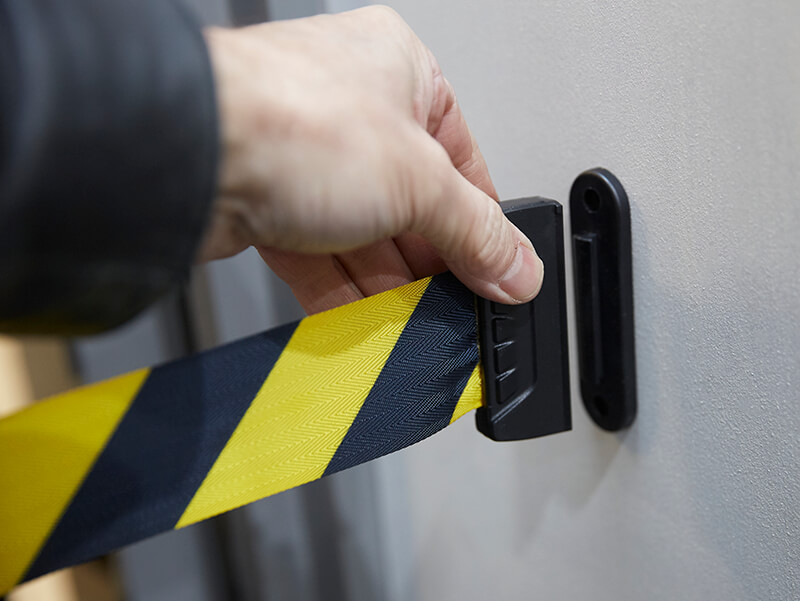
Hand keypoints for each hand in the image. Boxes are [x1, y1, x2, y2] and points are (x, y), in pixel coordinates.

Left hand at [199, 6, 542, 313]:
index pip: (462, 160)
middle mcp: (351, 109)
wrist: (184, 154)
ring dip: (386, 284)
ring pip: (363, 235)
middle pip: (410, 204)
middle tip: (454, 308)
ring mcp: (304, 155)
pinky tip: (364, 322)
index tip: (497, 273)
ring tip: (413, 325)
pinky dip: (342, 292)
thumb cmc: (288, 117)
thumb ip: (476, 231)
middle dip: (430, 263)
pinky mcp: (266, 200)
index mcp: (401, 73)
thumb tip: (517, 267)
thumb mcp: (418, 180)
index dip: (482, 223)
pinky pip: (318, 255)